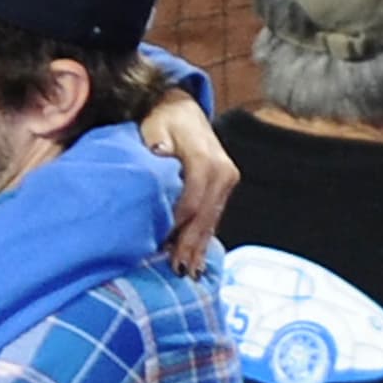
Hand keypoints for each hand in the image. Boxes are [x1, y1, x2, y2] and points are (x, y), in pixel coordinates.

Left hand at [140, 89, 239, 276]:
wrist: (182, 109)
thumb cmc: (162, 119)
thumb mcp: (155, 126)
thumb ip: (158, 142)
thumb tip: (161, 154)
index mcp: (205, 159)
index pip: (191, 202)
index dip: (176, 225)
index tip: (160, 245)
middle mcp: (222, 172)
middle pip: (204, 216)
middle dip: (190, 244)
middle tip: (178, 271)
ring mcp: (226, 180)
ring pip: (211, 220)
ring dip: (199, 247)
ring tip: (188, 273)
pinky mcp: (225, 187)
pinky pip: (214, 216)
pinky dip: (204, 238)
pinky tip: (198, 259)